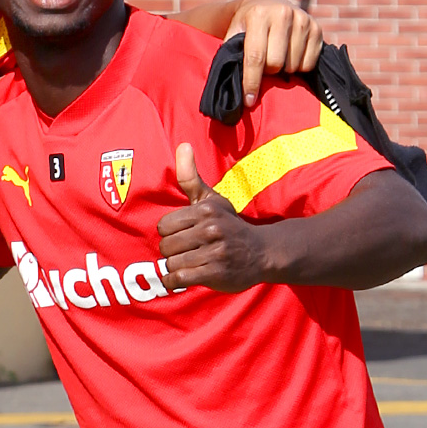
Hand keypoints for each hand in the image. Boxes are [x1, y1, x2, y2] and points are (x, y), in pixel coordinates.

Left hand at [157, 144, 268, 291]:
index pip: (164, 226)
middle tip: (185, 252)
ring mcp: (214, 252)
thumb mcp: (212, 200)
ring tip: (189, 263)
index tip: (182, 236)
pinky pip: (179, 278)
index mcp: (206, 210)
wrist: (262, 253)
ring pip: (171, 263)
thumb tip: (182, 146)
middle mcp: (210, 229)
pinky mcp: (215, 273)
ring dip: (176, 267)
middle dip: (172, 252)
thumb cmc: (230, 225)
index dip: (170, 233)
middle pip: (166, 246)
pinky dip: (175, 282)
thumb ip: (191, 177)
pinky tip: (182, 278)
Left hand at [226, 0, 321, 107]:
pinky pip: (309, 64)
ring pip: (293, 65)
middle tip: (264, 67)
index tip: (249, 100)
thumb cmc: (246, 26)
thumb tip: (231, 86)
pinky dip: (299, 67)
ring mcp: (303, 19)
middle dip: (268, 72)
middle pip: (276, 63)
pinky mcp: (317, 28)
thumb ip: (231, 54)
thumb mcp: (233, 33)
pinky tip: (291, 56)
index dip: (252, 81)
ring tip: (277, 59)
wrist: (268, 4)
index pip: (256, 57)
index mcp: (258, 15)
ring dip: (283, 70)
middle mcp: (282, 13)